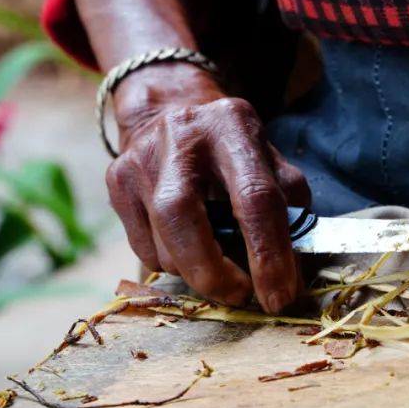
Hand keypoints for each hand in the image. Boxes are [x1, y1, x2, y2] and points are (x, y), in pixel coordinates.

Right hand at [105, 64, 310, 311]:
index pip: (254, 198)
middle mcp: (180, 136)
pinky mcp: (116, 181)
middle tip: (239, 296)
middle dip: (214, 273)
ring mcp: (141, 158)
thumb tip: (291, 277)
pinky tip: (188, 250)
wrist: (171, 109)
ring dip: (196, 271)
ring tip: (217, 267)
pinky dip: (173, 265)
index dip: (268, 255)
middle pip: (184, 218)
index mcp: (232, 126)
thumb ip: (288, 212)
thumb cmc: (233, 150)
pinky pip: (144, 250)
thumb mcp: (270, 164)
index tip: (279, 297)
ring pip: (162, 244)